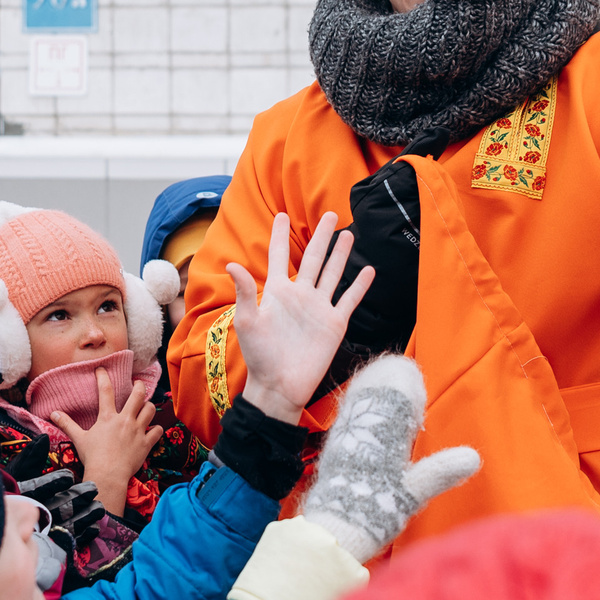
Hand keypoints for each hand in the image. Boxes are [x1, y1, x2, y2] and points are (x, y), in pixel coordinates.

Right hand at [52, 368, 161, 517]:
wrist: (108, 475)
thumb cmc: (93, 457)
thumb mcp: (78, 439)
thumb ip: (67, 424)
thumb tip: (53, 414)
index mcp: (107, 417)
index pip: (105, 391)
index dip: (103, 377)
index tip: (102, 369)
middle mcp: (125, 420)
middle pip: (137, 395)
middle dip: (139, 386)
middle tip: (138, 384)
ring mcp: (137, 431)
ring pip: (150, 410)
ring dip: (149, 406)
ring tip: (146, 406)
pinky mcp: (146, 443)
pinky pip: (157, 431)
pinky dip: (157, 429)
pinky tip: (154, 429)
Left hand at [229, 212, 371, 425]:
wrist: (280, 385)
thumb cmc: (260, 356)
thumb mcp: (247, 321)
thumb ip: (244, 292)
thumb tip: (232, 263)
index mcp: (277, 292)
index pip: (279, 256)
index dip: (280, 235)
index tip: (282, 215)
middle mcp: (300, 295)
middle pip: (313, 258)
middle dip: (321, 236)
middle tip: (329, 214)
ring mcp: (318, 308)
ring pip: (332, 274)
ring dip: (340, 254)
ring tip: (347, 234)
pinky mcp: (334, 324)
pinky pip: (349, 299)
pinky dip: (359, 285)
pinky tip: (368, 270)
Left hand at [298, 354, 480, 561]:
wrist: (332, 529)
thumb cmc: (372, 511)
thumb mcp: (413, 492)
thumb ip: (442, 470)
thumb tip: (472, 457)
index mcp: (381, 427)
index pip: (394, 382)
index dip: (410, 383)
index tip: (419, 400)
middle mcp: (359, 421)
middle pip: (376, 381)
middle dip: (396, 385)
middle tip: (410, 404)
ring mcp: (345, 430)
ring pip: (362, 393)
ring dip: (382, 397)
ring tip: (397, 416)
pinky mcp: (336, 443)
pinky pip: (352, 410)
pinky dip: (369, 411)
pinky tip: (379, 429)